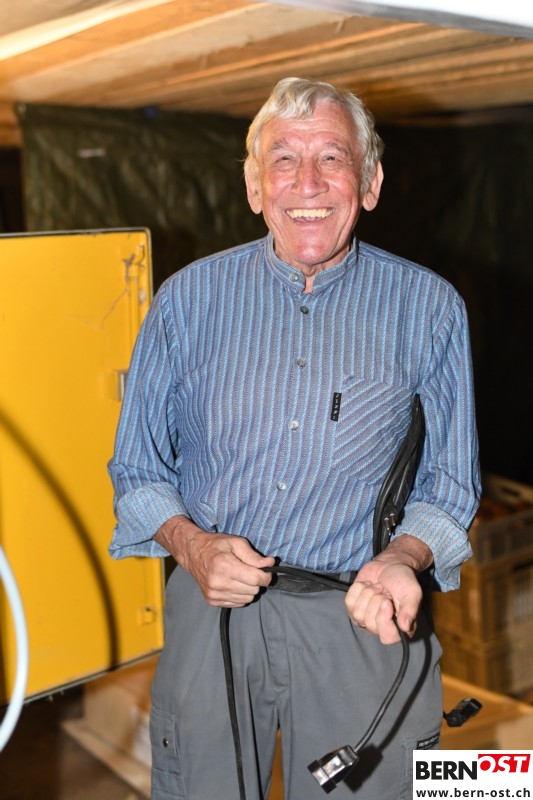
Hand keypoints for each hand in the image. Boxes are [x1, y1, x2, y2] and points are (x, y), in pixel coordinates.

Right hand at [154, 516, 274, 606]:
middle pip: (253, 590)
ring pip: (247, 599)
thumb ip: (253, 555)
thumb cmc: (216, 545)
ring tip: (241, 577)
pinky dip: (240, 595)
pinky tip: (233, 583)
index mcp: (224, 566)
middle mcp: (218, 582)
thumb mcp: (236, 542)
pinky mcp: (212, 601)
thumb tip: (270, 564)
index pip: (255, 579)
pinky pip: (237, 603)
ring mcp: (214, 594)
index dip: (266, 576)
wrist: (193, 553)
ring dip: (249, 589)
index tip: (266, 570)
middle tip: (251, 571)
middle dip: (257, 581)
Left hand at [344, 534, 431, 644]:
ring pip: (357, 614)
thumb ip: (410, 609)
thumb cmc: (403, 579)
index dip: (384, 618)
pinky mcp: (353, 608)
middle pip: (369, 623)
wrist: (389, 565)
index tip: (387, 601)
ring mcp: (364, 620)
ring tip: (378, 587)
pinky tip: (367, 586)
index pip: (387, 637)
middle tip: (385, 591)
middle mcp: (381, 628)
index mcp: (399, 628)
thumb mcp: (413, 592)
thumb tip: (405, 627)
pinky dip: (358, 589)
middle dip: (376, 600)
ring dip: (368, 594)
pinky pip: (349, 602)